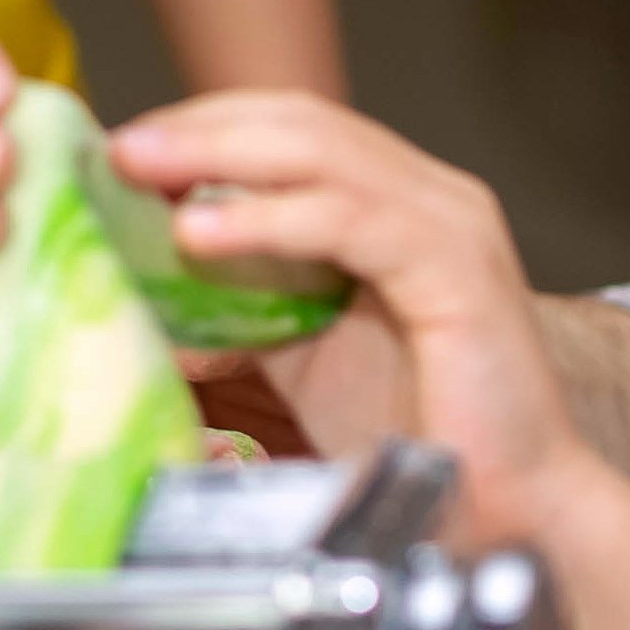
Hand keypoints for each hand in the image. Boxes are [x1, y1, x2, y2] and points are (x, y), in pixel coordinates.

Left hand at [107, 95, 583, 542]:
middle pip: (301, 123)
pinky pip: (347, 219)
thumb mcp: (308, 358)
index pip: (296, 131)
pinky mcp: (455, 267)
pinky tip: (200, 234)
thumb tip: (157, 290)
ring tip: (141, 169)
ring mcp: (450, 224)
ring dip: (218, 155)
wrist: (509, 507)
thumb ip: (249, 308)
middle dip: (200, 128)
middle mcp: (433, 197)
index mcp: (402, 206)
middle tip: (120, 147)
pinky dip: (267, 219)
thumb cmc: (420, 442)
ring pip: (320, 153)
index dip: (209, 128)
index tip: (128, 152)